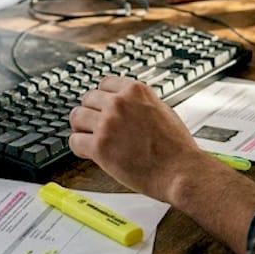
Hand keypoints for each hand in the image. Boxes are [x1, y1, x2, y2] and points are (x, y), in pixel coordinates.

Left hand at [69, 76, 209, 201]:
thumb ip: (140, 104)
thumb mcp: (162, 110)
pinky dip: (79, 147)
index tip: (101, 107)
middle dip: (91, 112)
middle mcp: (119, 103)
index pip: (105, 83)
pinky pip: (75, 141)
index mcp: (136, 91)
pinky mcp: (100, 147)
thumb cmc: (176, 147)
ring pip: (76, 117)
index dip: (103, 97)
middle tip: (94, 125)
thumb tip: (128, 105)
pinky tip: (87, 152)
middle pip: (88, 98)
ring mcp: (108, 123)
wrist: (180, 170)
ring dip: (81, 128)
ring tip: (88, 138)